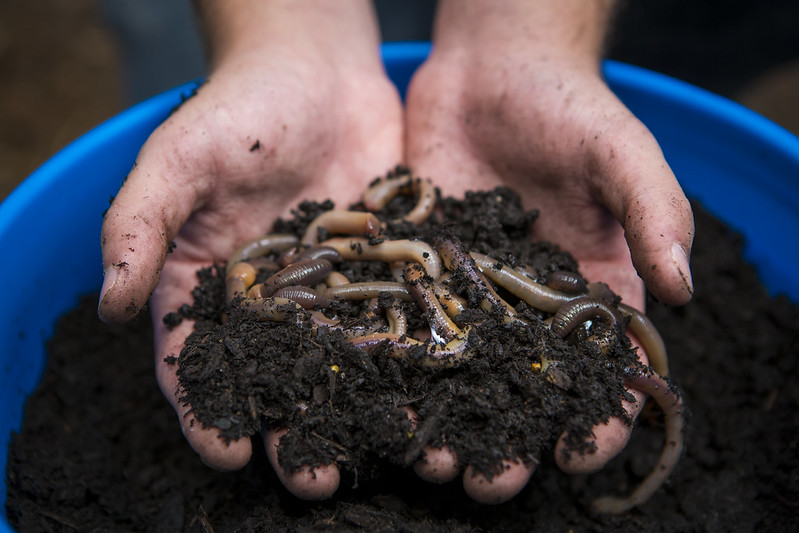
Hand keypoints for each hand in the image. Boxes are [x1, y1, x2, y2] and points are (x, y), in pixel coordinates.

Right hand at [98, 0, 402, 499]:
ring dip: (360, 413)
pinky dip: (413, 359)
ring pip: (343, 364)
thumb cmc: (237, 110)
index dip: (208, 412)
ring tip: (384, 454)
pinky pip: (397, 320)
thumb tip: (106, 306)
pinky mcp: (383, 271)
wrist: (317, 70)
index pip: (199, 362)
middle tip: (315, 481)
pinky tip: (431, 393)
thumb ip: (138, 227)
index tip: (226, 454)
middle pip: (278, 380)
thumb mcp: (178, 160)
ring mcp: (332, 291)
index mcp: (211, 286)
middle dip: (294, 433)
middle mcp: (272, 302)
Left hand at [404, 0, 693, 502]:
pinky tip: (379, 396)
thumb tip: (682, 288)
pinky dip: (396, 362)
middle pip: (525, 387)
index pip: (605, 370)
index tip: (580, 455)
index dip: (601, 417)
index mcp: (593, 288)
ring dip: (446, 417)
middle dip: (510, 438)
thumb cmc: (570, 106)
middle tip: (485, 481)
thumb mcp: (621, 153)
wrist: (492, 69)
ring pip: (461, 370)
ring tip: (426, 457)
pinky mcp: (423, 269)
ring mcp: (473, 290)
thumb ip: (655, 212)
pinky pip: (410, 321)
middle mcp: (531, 303)